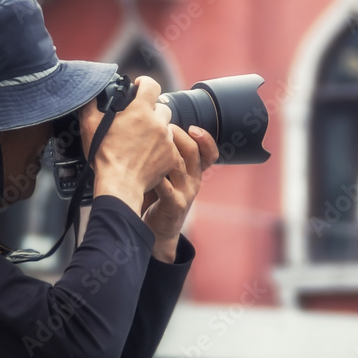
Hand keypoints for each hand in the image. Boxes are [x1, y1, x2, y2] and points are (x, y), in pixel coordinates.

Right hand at [79, 76, 178, 216]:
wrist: (120, 184)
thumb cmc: (104, 155)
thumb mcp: (90, 126)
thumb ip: (91, 105)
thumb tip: (90, 94)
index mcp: (141, 110)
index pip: (151, 85)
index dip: (145, 83)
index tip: (140, 85)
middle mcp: (158, 122)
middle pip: (162, 107)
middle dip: (152, 111)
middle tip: (139, 120)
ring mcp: (167, 140)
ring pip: (167, 128)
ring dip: (157, 131)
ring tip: (142, 141)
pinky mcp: (172, 157)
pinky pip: (170, 148)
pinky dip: (162, 150)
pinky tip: (148, 155)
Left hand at [141, 125, 217, 262]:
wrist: (159, 231)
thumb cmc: (159, 196)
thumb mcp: (169, 174)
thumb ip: (168, 154)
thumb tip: (155, 126)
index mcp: (195, 171)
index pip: (210, 153)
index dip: (205, 139)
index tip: (193, 128)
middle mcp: (194, 180)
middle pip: (194, 153)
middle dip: (181, 137)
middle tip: (166, 127)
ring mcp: (185, 193)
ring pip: (180, 166)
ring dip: (168, 151)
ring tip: (156, 140)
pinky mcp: (173, 205)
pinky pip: (166, 187)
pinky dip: (158, 175)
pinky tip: (148, 166)